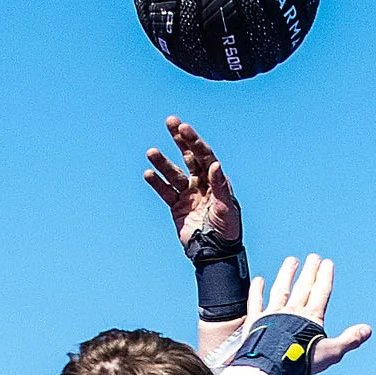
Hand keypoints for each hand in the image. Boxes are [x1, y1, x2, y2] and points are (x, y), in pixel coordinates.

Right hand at [142, 116, 240, 252]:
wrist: (215, 253)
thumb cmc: (227, 230)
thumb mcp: (226, 207)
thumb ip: (220, 186)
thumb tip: (215, 164)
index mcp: (217, 180)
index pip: (205, 155)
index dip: (194, 141)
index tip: (184, 128)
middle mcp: (202, 183)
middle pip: (189, 156)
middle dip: (180, 139)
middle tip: (171, 121)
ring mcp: (189, 194)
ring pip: (174, 174)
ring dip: (163, 162)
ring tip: (151, 152)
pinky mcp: (177, 207)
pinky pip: (165, 192)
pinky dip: (157, 183)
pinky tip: (148, 173)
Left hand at [242, 254, 374, 374]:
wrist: (273, 365)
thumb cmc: (301, 361)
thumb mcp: (332, 352)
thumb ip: (349, 340)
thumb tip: (367, 330)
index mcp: (311, 317)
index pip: (321, 292)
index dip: (325, 277)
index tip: (327, 263)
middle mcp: (293, 311)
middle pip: (303, 287)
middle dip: (310, 271)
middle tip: (313, 257)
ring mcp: (274, 313)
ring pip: (281, 288)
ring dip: (287, 274)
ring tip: (291, 261)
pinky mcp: (256, 320)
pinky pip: (256, 302)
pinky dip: (257, 290)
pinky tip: (258, 279)